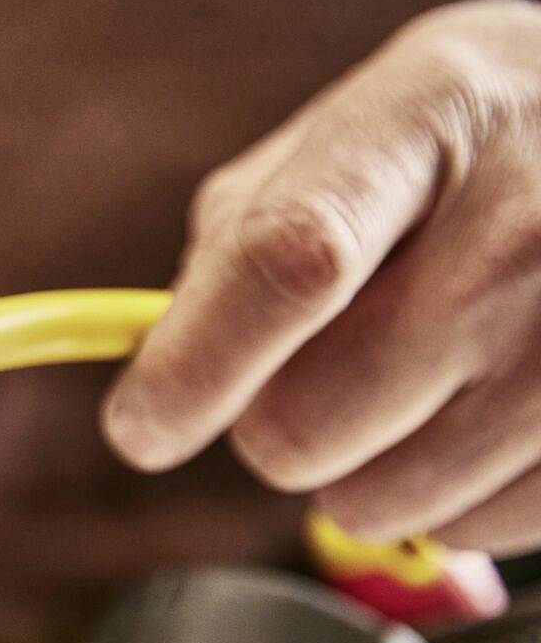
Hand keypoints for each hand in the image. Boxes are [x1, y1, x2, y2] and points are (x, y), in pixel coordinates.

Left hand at [104, 0, 540, 552]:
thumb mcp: (368, 124)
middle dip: (274, 420)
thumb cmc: (482, 141)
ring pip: (379, 500)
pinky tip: (489, 408)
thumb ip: (247, 228)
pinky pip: (472, 528)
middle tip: (327, 363)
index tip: (140, 426)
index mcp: (427, 114)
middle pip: (307, 418)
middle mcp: (526, 218)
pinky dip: (451, 494)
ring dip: (363, 464)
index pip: (287, 262)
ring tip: (426, 374)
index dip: (193, 365)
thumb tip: (164, 363)